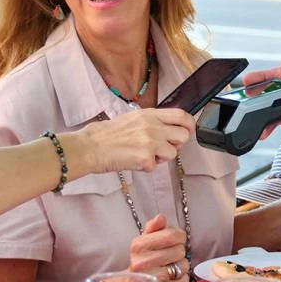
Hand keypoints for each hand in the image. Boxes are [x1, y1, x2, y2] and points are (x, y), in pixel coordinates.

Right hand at [70, 107, 194, 173]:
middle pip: (183, 136)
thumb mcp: (132, 118)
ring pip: (173, 153)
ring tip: (143, 154)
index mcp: (150, 114)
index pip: (182, 115)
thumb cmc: (107, 135)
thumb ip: (152, 121)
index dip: (190, 125)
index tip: (188, 131)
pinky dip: (146, 167)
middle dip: (176, 145)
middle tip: (163, 148)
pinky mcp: (146, 158)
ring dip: (161, 157)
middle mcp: (153, 126)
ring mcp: (150, 142)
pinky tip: (133, 161)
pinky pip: (156, 166)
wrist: (90, 146)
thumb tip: (168, 129)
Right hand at [127, 213, 189, 281]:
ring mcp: (150, 278)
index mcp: (138, 245)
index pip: (172, 235)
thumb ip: (153, 227)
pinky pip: (183, 281)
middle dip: (179, 252)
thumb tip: (161, 217)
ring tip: (171, 266)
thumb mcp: (144, 240)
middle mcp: (142, 262)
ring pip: (183, 266)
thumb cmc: (142, 259)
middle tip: (171, 255)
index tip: (176, 240)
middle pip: (180, 250)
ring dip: (181, 266)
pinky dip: (182, 278)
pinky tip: (174, 276)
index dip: (179, 236)